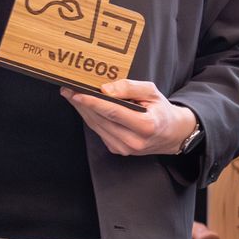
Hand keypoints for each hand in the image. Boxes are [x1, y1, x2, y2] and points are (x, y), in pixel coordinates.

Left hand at [60, 78, 197, 156]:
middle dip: (81, 104)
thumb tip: (105, 89)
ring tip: (71, 96)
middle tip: (67, 89)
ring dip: (82, 110)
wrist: (171, 134)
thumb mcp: (151, 92)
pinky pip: (99, 131)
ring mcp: (124, 149)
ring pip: (96, 126)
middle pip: (100, 119)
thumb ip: (129, 88)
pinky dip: (91, 118)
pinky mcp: (118, 150)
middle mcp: (133, 141)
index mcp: (145, 126)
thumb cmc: (161, 110)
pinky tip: (84, 107)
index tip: (76, 93)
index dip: (92, 102)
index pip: (112, 112)